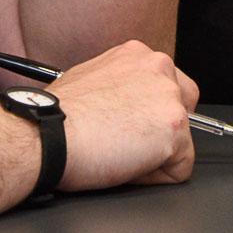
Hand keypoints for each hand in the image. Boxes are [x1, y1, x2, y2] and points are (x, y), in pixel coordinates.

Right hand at [47, 41, 197, 188]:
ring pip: (182, 140)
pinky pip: (180, 168)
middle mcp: (158, 66)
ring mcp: (169, 96)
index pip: (166, 86)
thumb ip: (118, 85)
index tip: (130, 128)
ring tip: (119, 155)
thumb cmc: (56, 116)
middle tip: (128, 145)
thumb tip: (125, 104)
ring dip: (155, 156)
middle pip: (185, 108)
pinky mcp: (175, 128)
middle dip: (162, 132)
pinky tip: (126, 168)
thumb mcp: (89, 79)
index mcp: (137, 54)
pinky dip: (156, 178)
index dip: (148, 115)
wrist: (47, 135)